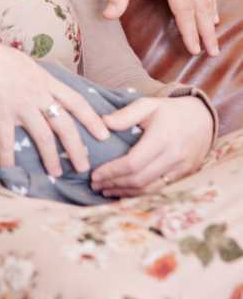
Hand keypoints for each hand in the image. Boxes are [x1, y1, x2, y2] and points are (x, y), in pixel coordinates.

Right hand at [0, 33, 109, 176]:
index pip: (76, 101)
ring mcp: (19, 105)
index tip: (105, 134)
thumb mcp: (21, 61)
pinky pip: (6, 140)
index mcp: (44, 79)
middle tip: (84, 167)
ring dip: (51, 157)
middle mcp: (36, 93)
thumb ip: (34, 75)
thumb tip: (43, 83)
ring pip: (42, 135)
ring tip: (56, 173)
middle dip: (77, 147)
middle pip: (64, 124)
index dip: (92, 119)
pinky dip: (7, 157)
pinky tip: (9, 170)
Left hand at [91, 95, 212, 196]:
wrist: (203, 118)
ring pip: (149, 189)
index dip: (111, 172)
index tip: (94, 175)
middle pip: (139, 179)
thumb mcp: (148, 105)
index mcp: (162, 138)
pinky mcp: (185, 176)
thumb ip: (125, 114)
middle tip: (95, 185)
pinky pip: (160, 190)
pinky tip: (125, 192)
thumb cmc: (170, 111)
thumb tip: (103, 124)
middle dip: (114, 185)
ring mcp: (182, 169)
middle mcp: (174, 156)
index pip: (133, 163)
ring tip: (106, 190)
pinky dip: (140, 194)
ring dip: (125, 193)